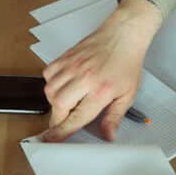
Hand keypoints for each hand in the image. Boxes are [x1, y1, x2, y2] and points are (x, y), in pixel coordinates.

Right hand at [42, 0, 163, 141]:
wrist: (123, 35)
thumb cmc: (127, 62)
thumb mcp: (128, 94)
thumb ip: (115, 117)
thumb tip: (108, 135)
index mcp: (101, 90)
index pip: (77, 117)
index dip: (63, 131)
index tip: (52, 140)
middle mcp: (84, 78)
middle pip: (58, 105)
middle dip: (58, 117)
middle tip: (65, 120)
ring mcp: (72, 66)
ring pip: (50, 91)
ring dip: (55, 101)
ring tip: (68, 101)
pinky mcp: (65, 57)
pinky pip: (47, 74)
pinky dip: (51, 83)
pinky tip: (64, 84)